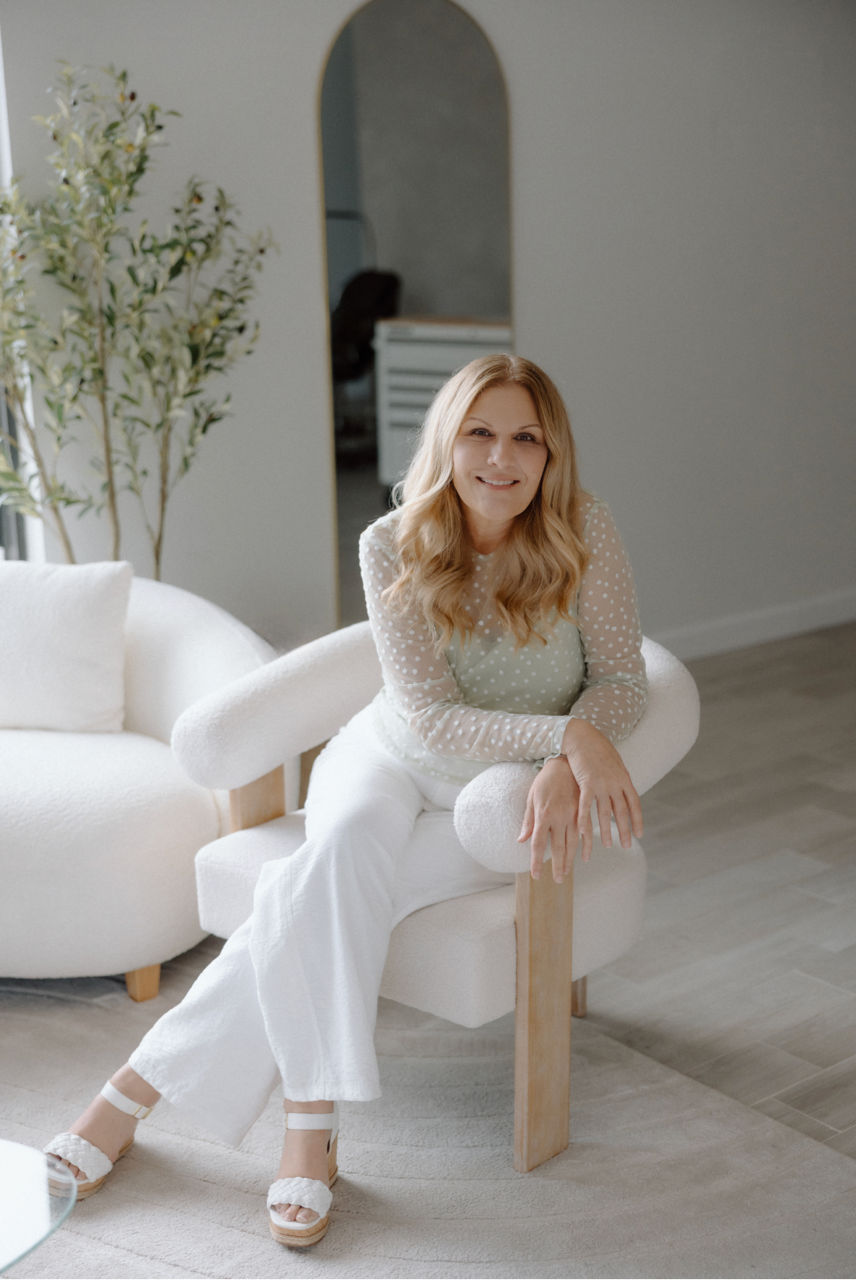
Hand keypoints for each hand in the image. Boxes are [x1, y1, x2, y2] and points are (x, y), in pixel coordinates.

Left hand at [517, 756, 580, 882]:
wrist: (565, 763)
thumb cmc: (545, 781)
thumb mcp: (532, 798)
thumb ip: (528, 820)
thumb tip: (521, 840)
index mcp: (543, 815)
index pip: (538, 844)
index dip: (537, 861)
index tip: (536, 875)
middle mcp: (559, 817)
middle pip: (557, 847)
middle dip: (557, 866)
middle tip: (556, 880)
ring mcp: (573, 815)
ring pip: (572, 843)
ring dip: (570, 860)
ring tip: (566, 874)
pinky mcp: (583, 812)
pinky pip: (585, 833)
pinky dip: (586, 846)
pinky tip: (585, 857)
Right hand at [560, 719, 642, 861]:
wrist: (582, 736)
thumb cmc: (596, 747)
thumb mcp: (613, 762)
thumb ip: (618, 777)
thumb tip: (622, 787)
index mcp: (624, 778)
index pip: (634, 804)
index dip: (637, 820)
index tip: (639, 834)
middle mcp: (615, 783)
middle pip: (622, 812)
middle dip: (625, 830)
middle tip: (626, 846)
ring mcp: (602, 784)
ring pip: (605, 812)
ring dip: (606, 830)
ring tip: (607, 845)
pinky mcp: (587, 783)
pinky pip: (587, 806)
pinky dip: (585, 820)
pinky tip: (584, 832)